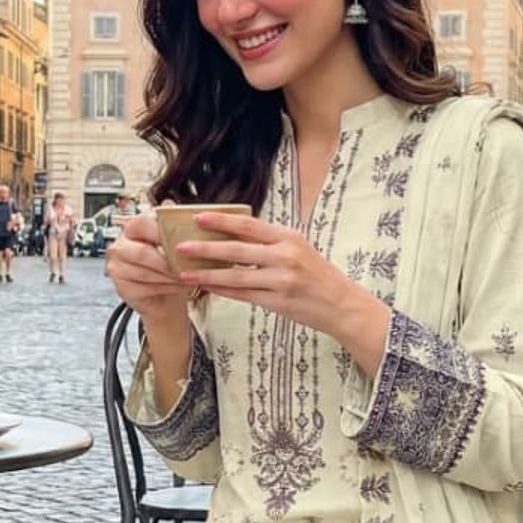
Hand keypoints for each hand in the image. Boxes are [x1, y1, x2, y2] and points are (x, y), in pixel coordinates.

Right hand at [105, 214, 190, 323]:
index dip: (161, 232)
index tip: (181, 241)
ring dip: (170, 276)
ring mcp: (118, 268)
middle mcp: (120, 247)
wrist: (165, 294)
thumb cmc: (167, 264)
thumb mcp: (172, 241)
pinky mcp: (122, 288)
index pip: (141, 224)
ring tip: (188, 276)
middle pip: (142, 252)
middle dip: (168, 261)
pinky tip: (180, 285)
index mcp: (131, 229)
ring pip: (145, 272)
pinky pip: (146, 288)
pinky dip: (167, 288)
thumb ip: (170, 222)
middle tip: (187, 264)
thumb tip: (168, 204)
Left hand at [174, 213, 388, 349]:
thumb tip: (232, 232)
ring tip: (184, 272)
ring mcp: (281, 280)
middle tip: (180, 246)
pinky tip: (206, 287)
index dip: (221, 220)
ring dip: (207, 274)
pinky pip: (243, 295)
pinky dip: (222, 290)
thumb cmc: (317, 274)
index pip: (248, 225)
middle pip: (237, 250)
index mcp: (288, 237)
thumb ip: (269, 241)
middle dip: (205, 248)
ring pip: (236, 276)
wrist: (342, 304)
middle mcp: (285, 256)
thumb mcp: (298, 248)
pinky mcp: (277, 302)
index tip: (198, 217)